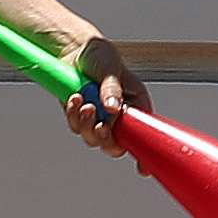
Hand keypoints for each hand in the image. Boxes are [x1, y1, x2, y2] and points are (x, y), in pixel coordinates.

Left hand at [58, 32, 145, 151]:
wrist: (75, 50)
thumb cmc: (101, 56)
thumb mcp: (111, 69)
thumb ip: (112, 89)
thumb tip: (112, 108)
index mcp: (136, 106)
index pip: (143, 135)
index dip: (143, 154)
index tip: (142, 168)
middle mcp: (119, 117)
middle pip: (115, 144)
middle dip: (105, 138)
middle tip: (100, 126)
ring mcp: (98, 118)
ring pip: (93, 138)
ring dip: (87, 124)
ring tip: (84, 103)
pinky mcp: (80, 117)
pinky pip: (76, 127)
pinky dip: (74, 115)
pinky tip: (75, 97)